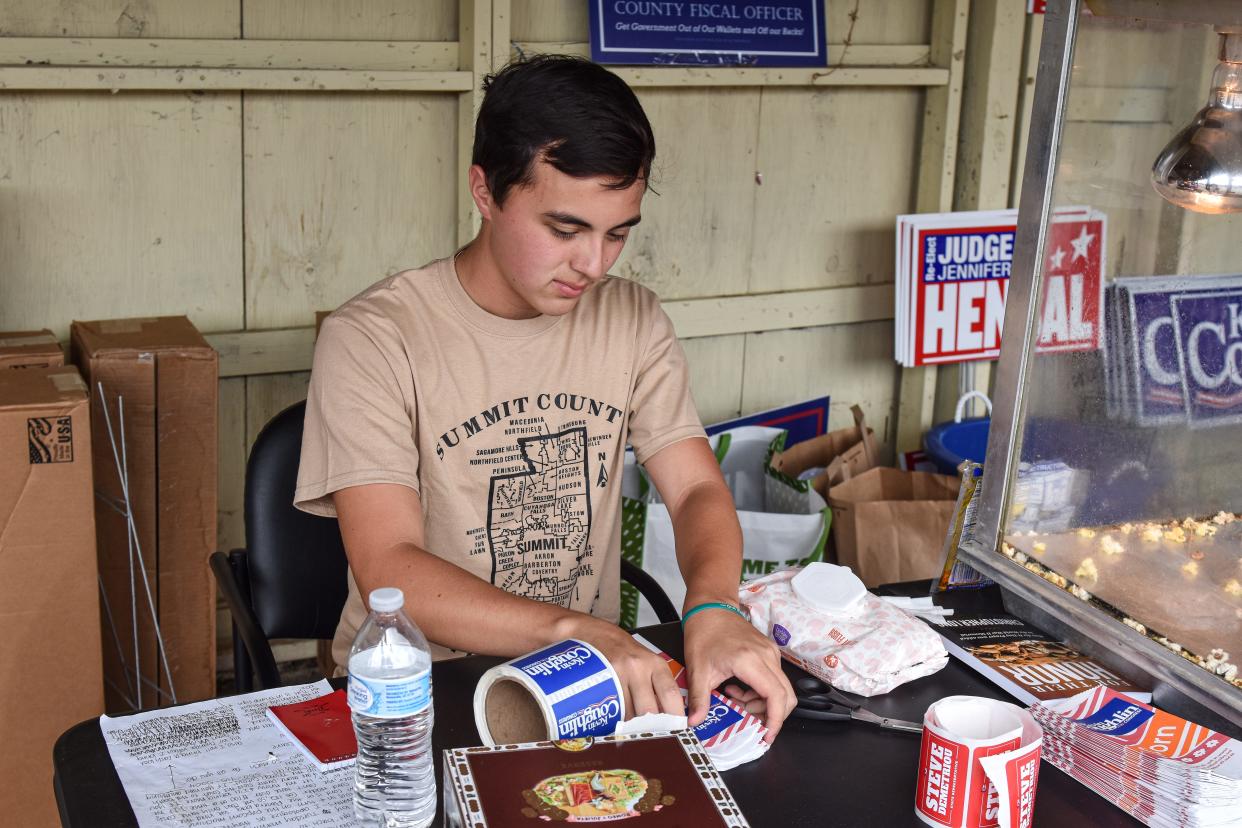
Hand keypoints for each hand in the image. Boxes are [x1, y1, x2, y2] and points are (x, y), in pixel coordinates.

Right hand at [557, 614, 683, 719]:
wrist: (593, 633)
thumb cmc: (623, 651)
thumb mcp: (646, 663)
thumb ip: (658, 687)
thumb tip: (669, 719)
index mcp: (656, 665)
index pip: (671, 695)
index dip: (675, 717)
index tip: (675, 730)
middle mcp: (639, 667)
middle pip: (648, 710)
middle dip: (648, 727)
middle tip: (647, 732)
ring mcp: (618, 672)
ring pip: (627, 712)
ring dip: (628, 724)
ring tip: (628, 725)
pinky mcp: (600, 677)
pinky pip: (609, 707)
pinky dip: (613, 718)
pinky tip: (613, 719)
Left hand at [682, 606, 795, 741]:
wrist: (709, 609)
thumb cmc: (704, 633)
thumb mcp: (697, 670)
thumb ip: (698, 699)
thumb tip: (695, 721)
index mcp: (750, 660)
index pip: (776, 697)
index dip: (775, 720)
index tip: (766, 736)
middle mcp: (766, 656)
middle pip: (786, 696)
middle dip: (770, 716)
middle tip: (750, 723)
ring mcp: (770, 653)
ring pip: (780, 689)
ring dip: (763, 703)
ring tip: (736, 701)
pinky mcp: (769, 652)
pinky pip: (774, 679)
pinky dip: (761, 692)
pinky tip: (739, 688)